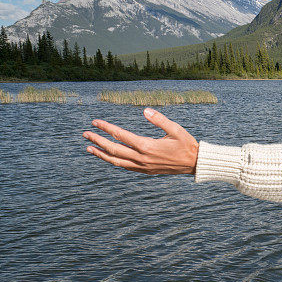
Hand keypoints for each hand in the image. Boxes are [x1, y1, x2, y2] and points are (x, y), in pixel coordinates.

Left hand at [83, 108, 198, 174]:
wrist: (194, 164)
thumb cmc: (186, 145)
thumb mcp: (176, 129)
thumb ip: (160, 119)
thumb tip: (145, 110)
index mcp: (147, 146)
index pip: (121, 136)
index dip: (106, 128)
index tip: (95, 122)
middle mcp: (142, 158)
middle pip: (114, 150)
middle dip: (97, 141)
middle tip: (85, 134)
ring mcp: (143, 167)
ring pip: (116, 161)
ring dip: (102, 154)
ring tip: (89, 148)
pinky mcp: (145, 171)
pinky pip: (125, 167)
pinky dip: (114, 161)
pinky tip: (108, 157)